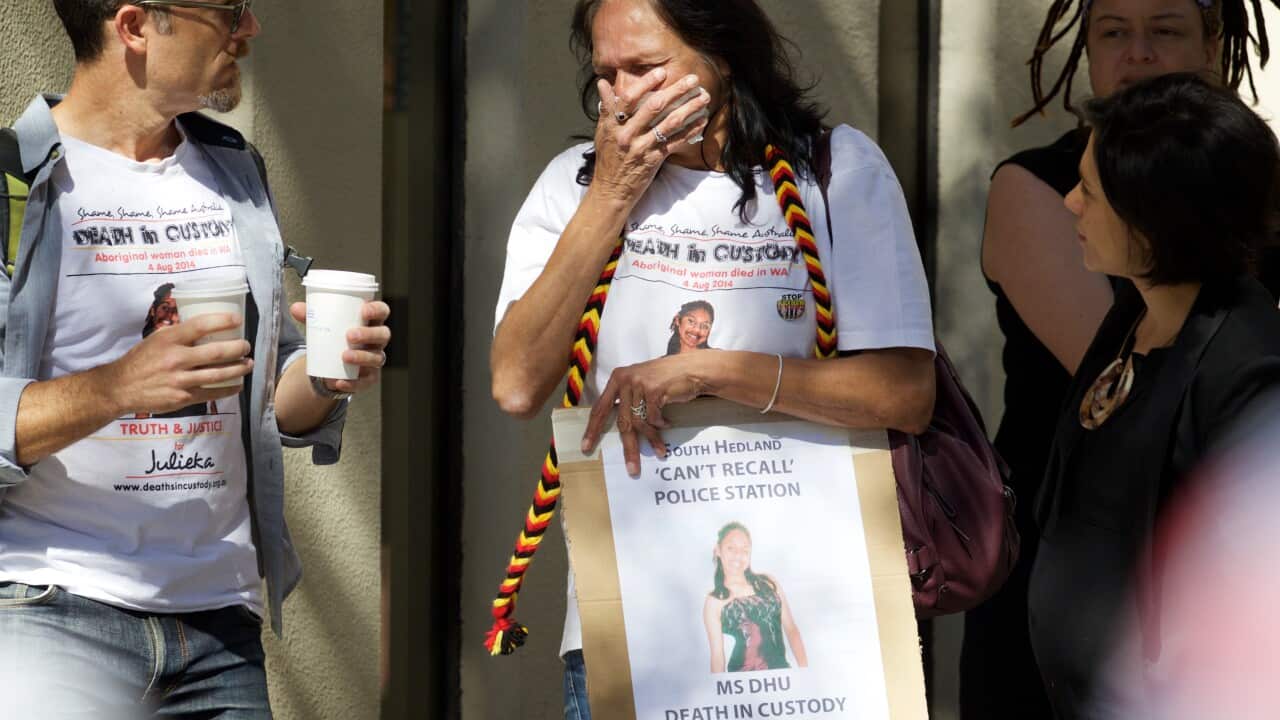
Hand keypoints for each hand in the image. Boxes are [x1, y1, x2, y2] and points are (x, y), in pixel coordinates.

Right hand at [104, 313, 251, 414]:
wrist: (120, 387)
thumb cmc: (141, 360)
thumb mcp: (156, 339)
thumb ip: (179, 333)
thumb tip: (204, 325)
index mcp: (169, 339)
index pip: (200, 325)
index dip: (223, 321)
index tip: (238, 320)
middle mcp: (176, 358)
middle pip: (216, 351)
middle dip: (238, 348)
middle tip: (247, 346)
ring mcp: (180, 380)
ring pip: (219, 374)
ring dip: (239, 369)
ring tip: (248, 364)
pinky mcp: (183, 397)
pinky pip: (212, 393)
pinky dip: (229, 389)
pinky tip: (237, 385)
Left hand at [291, 300, 390, 395]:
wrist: (332, 364)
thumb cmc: (334, 337)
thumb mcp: (323, 325)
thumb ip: (310, 316)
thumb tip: (295, 308)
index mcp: (370, 321)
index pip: (382, 311)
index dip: (377, 309)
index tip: (363, 311)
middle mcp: (377, 340)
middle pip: (383, 334)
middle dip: (369, 334)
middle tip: (349, 335)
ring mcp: (374, 358)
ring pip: (376, 358)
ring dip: (362, 357)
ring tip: (344, 357)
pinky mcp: (369, 376)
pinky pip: (366, 381)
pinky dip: (353, 383)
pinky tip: (340, 382)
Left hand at [580, 354, 708, 475]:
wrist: (692, 369)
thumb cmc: (666, 379)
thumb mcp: (640, 384)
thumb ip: (627, 399)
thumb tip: (620, 427)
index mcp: (617, 379)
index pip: (600, 407)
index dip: (593, 429)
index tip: (586, 447)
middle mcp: (625, 380)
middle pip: (621, 421)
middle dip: (628, 447)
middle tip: (632, 468)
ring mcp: (639, 384)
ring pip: (639, 422)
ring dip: (652, 439)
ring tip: (659, 451)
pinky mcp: (654, 389)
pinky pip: (653, 417)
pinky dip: (661, 425)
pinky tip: (668, 423)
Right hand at [590, 69, 711, 208]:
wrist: (611, 190)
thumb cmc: (608, 159)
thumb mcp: (601, 132)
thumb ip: (606, 107)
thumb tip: (603, 83)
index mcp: (612, 124)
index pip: (629, 98)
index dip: (646, 83)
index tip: (662, 72)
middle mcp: (627, 134)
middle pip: (654, 106)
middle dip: (676, 90)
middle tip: (692, 79)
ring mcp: (641, 148)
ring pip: (669, 123)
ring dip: (689, 107)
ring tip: (704, 97)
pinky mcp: (653, 160)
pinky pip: (675, 142)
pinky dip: (690, 131)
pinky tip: (701, 121)